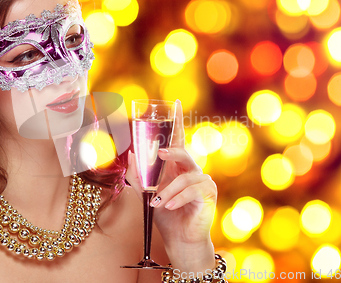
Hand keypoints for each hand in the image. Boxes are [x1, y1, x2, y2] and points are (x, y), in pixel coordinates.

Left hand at [126, 100, 216, 270]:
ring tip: (157, 203)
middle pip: (183, 152)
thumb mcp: (146, 194)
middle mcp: (191, 169)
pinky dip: (178, 198)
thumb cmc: (165, 214)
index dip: (177, 121)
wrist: (179, 238)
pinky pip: (193, 190)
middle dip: (172, 152)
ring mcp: (202, 180)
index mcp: (176, 166)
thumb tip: (131, 154)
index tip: (175, 103)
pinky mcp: (209, 193)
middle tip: (160, 153)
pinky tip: (169, 206)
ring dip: (168, 190)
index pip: (177, 139)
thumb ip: (138, 175)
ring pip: (185, 176)